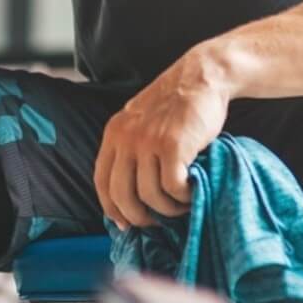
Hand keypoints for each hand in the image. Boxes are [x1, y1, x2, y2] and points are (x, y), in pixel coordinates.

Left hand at [94, 49, 231, 228]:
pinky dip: (184, 197)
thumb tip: (129, 194)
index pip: (101, 182)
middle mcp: (126, 138)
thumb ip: (131, 149)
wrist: (201, 77)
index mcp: (114, 133)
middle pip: (121, 195)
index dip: (112, 208)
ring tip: (181, 203)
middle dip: (138, 217)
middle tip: (156, 222)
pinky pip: (173, 187)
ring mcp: (148, 141)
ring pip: (150, 195)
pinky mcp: (173, 146)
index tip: (125, 225)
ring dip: (168, 208)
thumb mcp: (142, 122)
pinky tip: (193, 190)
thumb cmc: (177, 105)